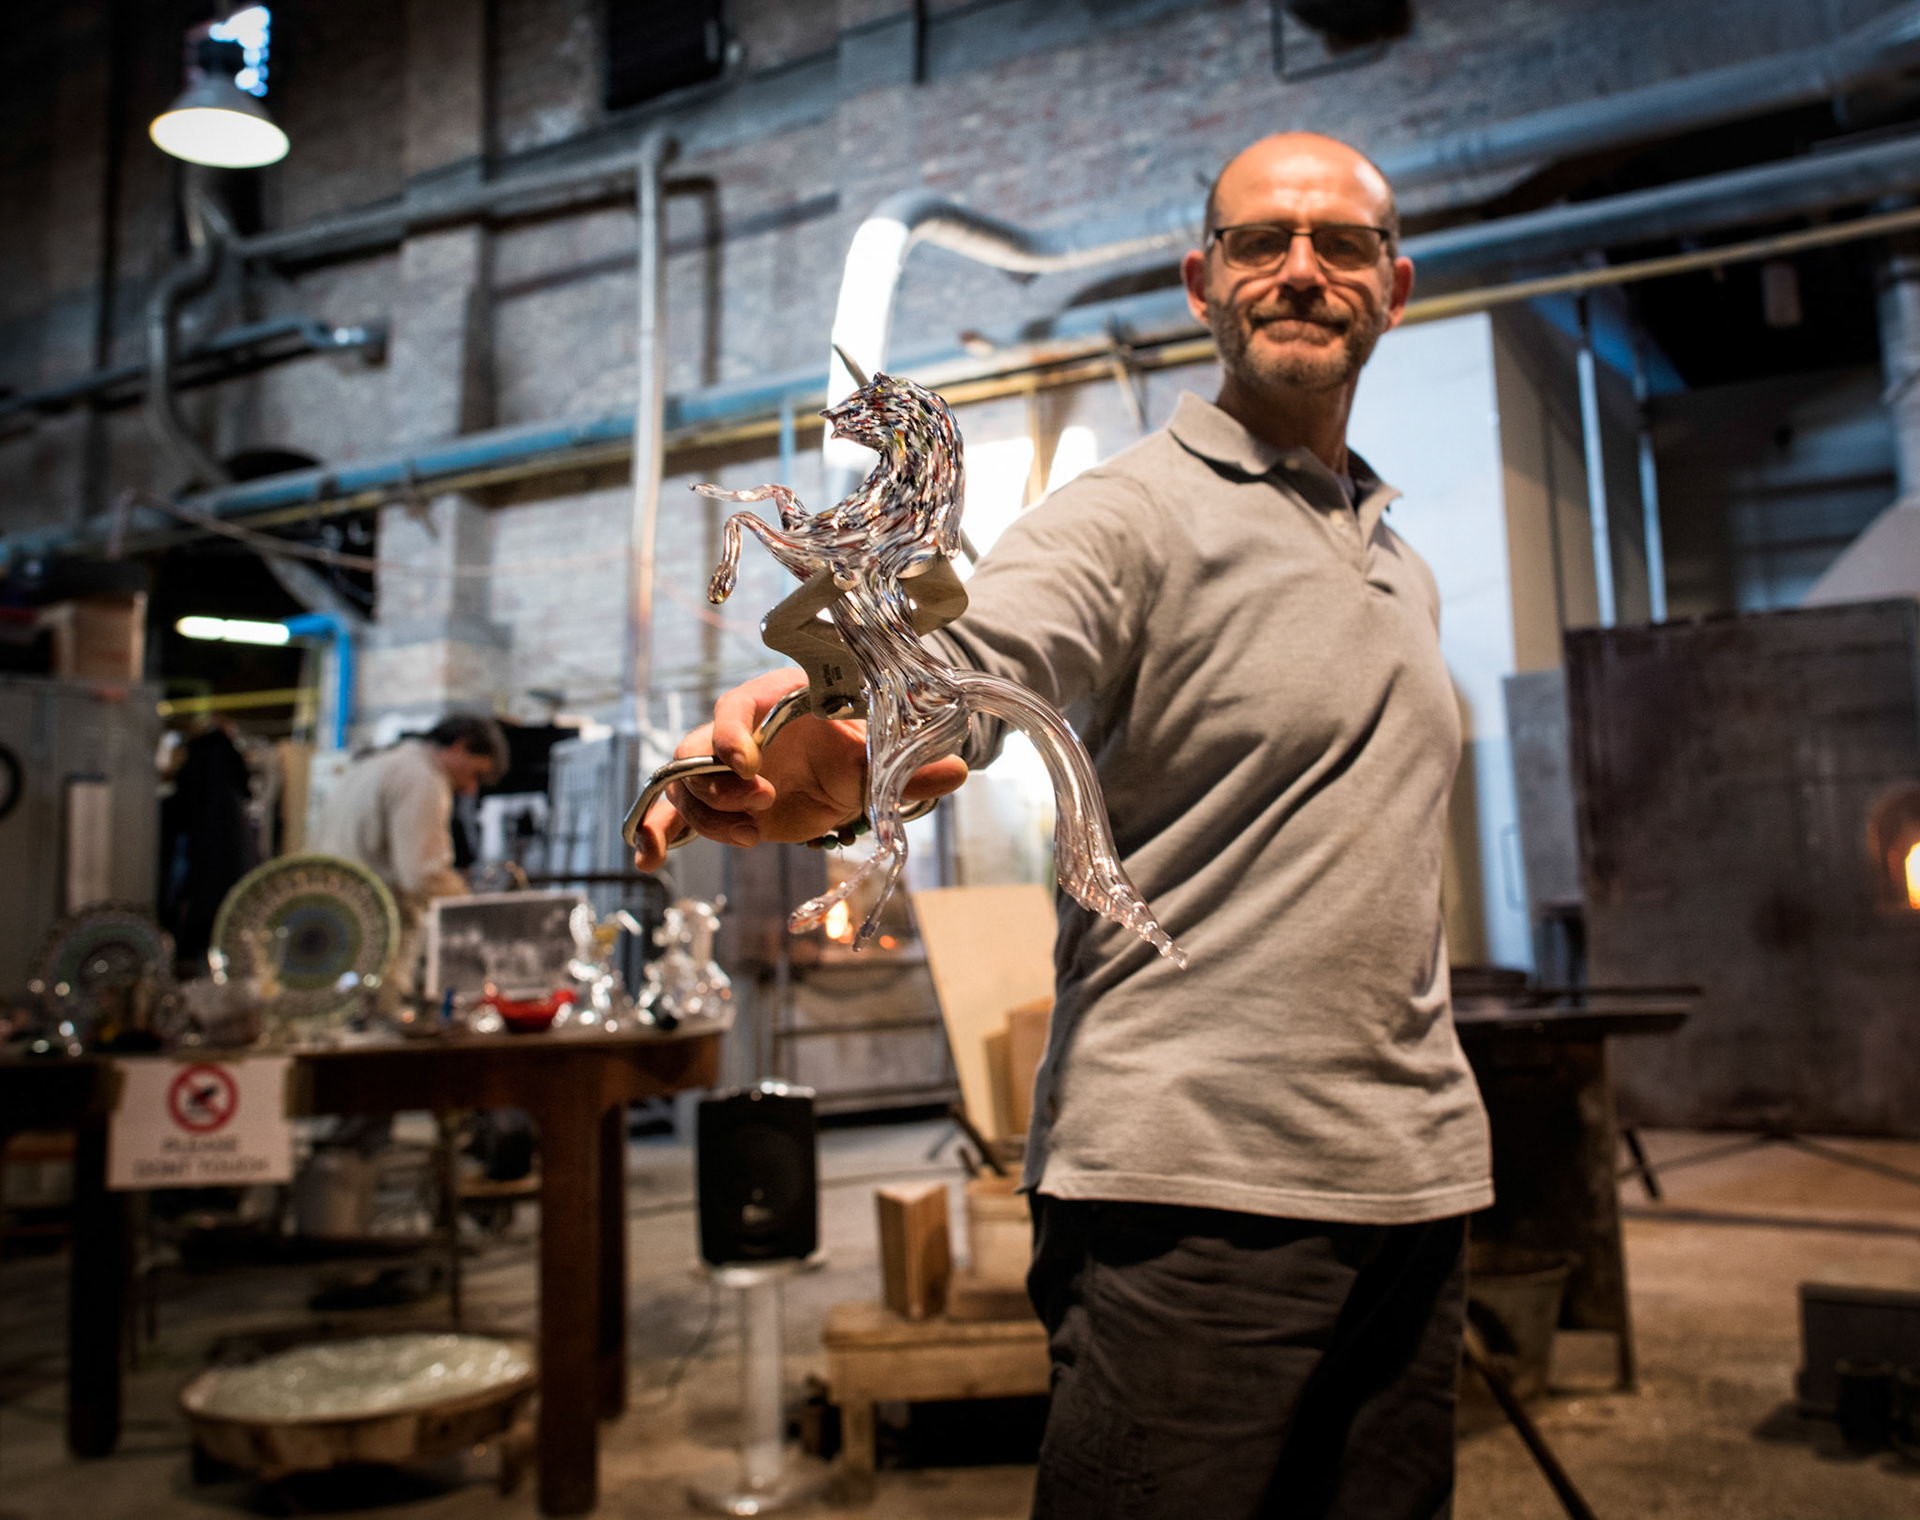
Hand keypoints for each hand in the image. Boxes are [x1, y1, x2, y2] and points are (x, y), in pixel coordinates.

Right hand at [630, 668, 968, 870]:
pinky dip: (658, 832)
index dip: (731, 731)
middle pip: (697, 745)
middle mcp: (740, 730)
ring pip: (687, 785)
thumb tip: (959, 769)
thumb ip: (909, 769)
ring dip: (708, 816)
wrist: (846, 773)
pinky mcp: (719, 803)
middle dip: (720, 783)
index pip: (737, 703)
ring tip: (750, 837)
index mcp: (777, 701)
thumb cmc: (860, 751)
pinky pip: (676, 813)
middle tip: (761, 806)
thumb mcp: (882, 763)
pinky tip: (649, 860)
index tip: (748, 765)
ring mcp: (723, 767)